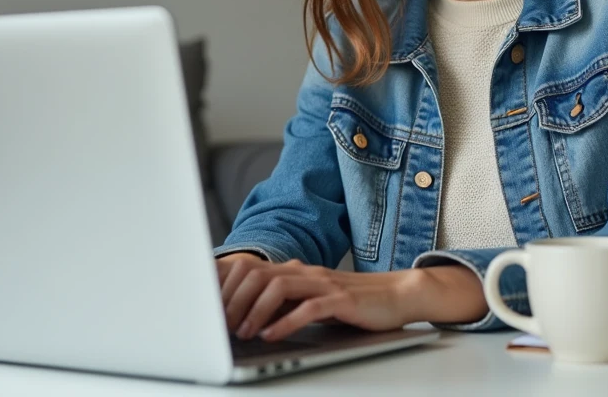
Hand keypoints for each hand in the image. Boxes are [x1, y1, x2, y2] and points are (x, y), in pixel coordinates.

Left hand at [215, 254, 487, 341]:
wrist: (397, 295)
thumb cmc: (353, 302)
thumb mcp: (312, 298)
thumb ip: (285, 302)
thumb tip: (247, 315)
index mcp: (296, 270)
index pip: (252, 269)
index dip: (227, 287)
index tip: (210, 309)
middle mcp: (306, 272)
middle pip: (258, 276)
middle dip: (234, 300)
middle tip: (220, 325)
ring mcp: (324, 283)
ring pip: (278, 288)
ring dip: (255, 312)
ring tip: (243, 333)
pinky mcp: (341, 300)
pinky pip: (307, 308)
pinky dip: (285, 323)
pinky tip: (272, 336)